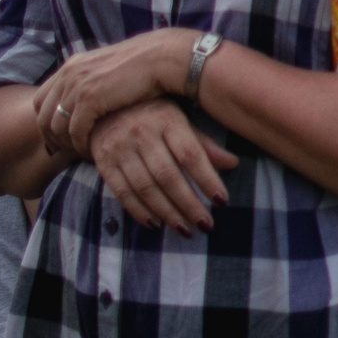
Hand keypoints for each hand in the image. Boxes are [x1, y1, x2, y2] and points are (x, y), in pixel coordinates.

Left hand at [34, 29, 187, 157]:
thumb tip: (89, 97)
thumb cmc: (146, 65)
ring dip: (66, 143)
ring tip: (79, 153)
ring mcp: (77, 86)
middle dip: (50, 136)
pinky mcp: (89, 99)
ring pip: (57, 126)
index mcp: (71, 66)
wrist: (164, 58)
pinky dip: (81, 144)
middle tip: (60, 152)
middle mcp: (68, 74)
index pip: (42, 99)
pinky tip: (92, 151)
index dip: (45, 121)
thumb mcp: (110, 69)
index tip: (55, 137)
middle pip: (43, 114)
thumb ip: (94, 81)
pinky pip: (75, 131)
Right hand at [86, 98, 237, 234]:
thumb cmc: (154, 116)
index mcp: (167, 120)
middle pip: (167, 175)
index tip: (222, 201)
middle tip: (205, 224)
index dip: (207, 179)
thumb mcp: (180, 120)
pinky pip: (122, 192)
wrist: (105, 108)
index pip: (190, 154)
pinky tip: (156, 224)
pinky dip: (139, 211)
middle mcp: (142, 134)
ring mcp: (120, 149)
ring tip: (184, 228)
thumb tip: (232, 163)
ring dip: (166, 212)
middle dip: (188, 203)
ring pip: (145, 187)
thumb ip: (203, 143)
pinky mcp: (104, 163)